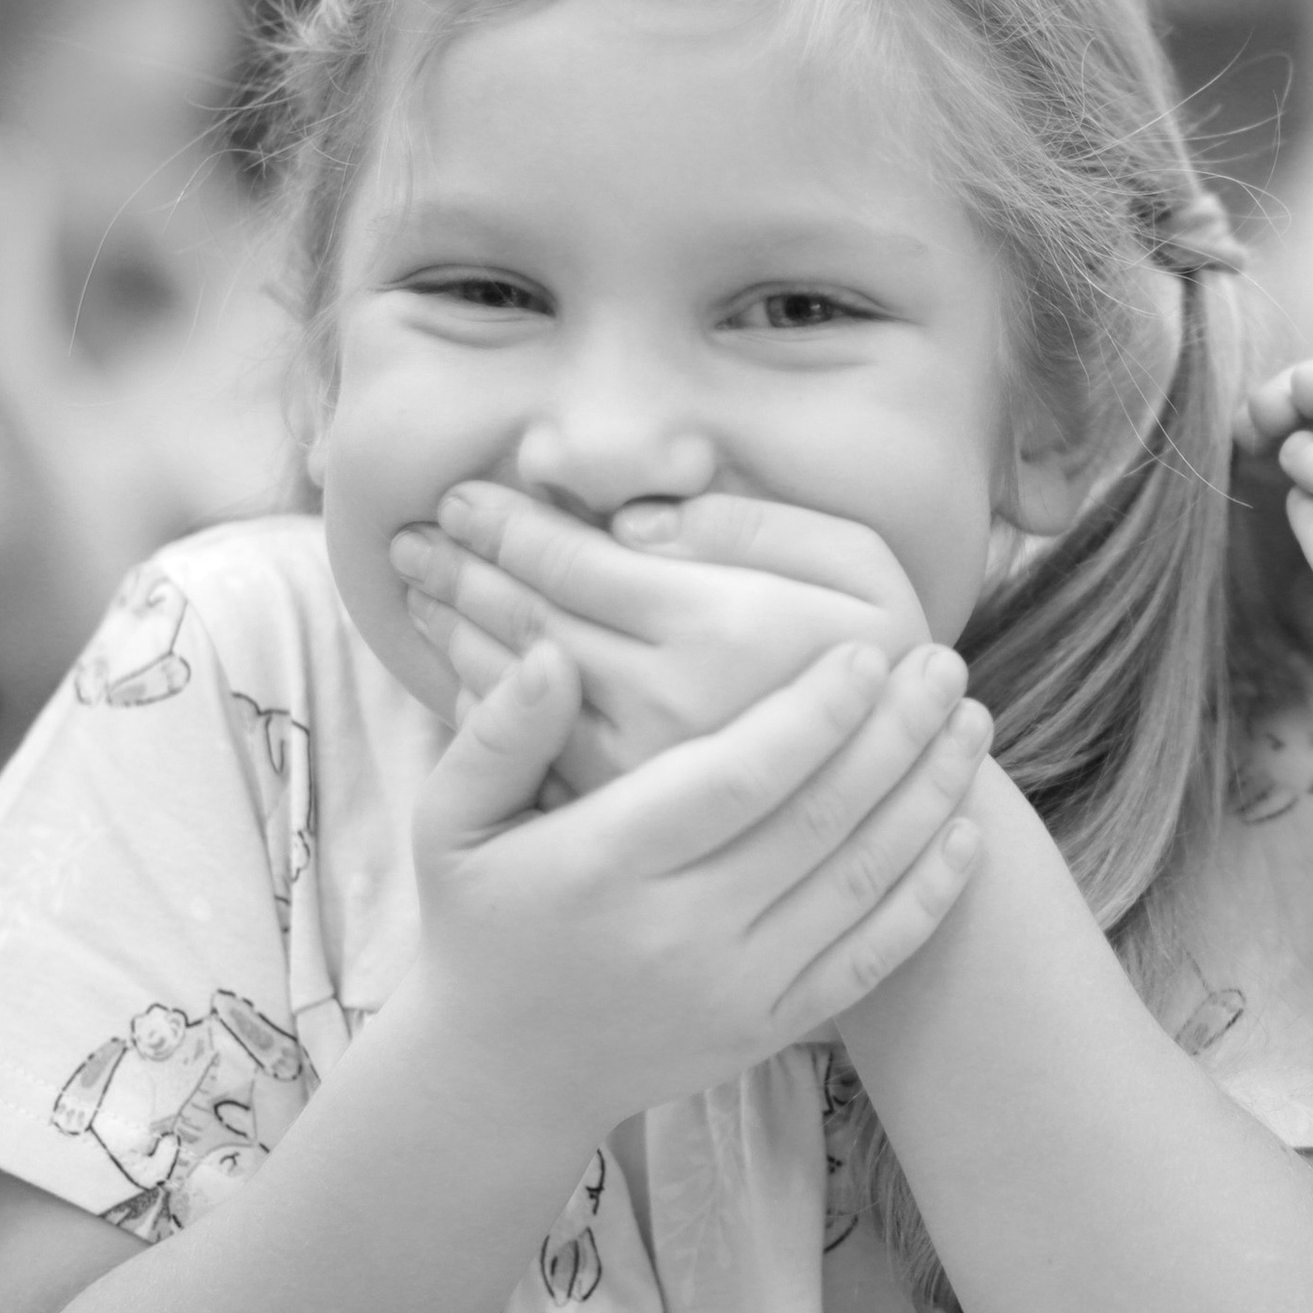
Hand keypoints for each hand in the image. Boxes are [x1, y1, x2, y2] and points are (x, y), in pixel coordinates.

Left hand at [391, 484, 930, 794]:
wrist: (903, 805)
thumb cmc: (887, 656)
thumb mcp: (860, 564)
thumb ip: (758, 524)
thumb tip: (632, 522)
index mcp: (721, 625)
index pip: (578, 561)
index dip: (510, 523)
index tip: (460, 495)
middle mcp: (668, 700)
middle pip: (530, 620)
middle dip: (461, 571)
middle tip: (409, 539)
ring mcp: (641, 768)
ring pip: (518, 688)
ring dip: (458, 631)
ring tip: (418, 588)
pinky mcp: (628, 817)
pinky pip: (531, 750)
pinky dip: (483, 701)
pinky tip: (461, 666)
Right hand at [406, 633, 990, 1133]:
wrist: (503, 1075)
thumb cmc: (483, 920)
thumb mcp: (449, 824)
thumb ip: (496, 735)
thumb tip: (557, 651)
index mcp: (603, 867)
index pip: (734, 781)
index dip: (811, 715)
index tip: (865, 651)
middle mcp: (679, 933)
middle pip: (816, 821)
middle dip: (894, 736)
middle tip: (945, 662)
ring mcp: (735, 989)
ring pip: (858, 882)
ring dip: (928, 798)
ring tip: (971, 724)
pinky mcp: (771, 1028)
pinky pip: (870, 959)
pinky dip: (928, 897)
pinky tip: (967, 831)